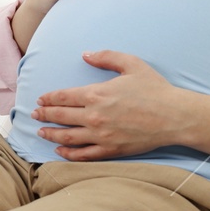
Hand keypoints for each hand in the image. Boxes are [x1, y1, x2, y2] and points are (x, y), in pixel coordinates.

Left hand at [30, 50, 193, 160]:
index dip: (49, 98)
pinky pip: (83, 155)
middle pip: (60, 116)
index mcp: (96, 94)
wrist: (174, 117)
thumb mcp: (131, 64)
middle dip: (44, 115)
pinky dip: (68, 154)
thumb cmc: (155, 89)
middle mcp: (94, 116)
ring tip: (41, 132)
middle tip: (35, 114)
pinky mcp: (110, 150)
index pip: (63, 97)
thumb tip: (85, 54)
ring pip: (67, 137)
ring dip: (51, 135)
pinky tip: (60, 152)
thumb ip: (106, 56)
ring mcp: (101, 136)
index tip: (40, 99)